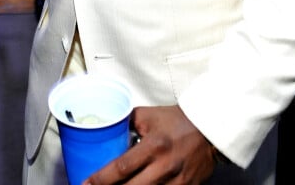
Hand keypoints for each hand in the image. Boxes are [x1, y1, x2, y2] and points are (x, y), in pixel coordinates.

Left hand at [84, 106, 215, 184]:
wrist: (208, 129)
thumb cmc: (176, 120)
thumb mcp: (148, 116)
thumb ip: (126, 123)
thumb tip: (105, 128)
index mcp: (153, 145)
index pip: (121, 167)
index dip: (101, 179)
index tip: (86, 183)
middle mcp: (164, 167)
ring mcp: (176, 182)